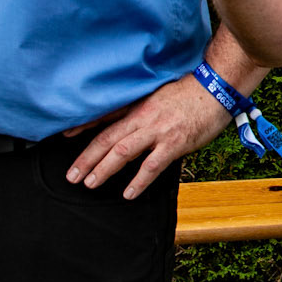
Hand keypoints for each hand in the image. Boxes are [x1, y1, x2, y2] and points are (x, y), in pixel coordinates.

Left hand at [62, 69, 237, 197]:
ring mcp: (158, 131)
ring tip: (90, 183)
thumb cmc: (190, 92)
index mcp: (138, 106)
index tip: (65, 136)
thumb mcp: (159, 95)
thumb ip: (142, 109)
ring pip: (122, 151)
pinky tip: (129, 193)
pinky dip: (139, 180)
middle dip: (86, 158)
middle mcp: (143, 118)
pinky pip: (152, 165)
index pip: (104, 116)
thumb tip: (127, 121)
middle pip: (107, 139)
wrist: (216, 87)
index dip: (83, 126)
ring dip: (104, 169)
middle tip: (71, 175)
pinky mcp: (175, 143)